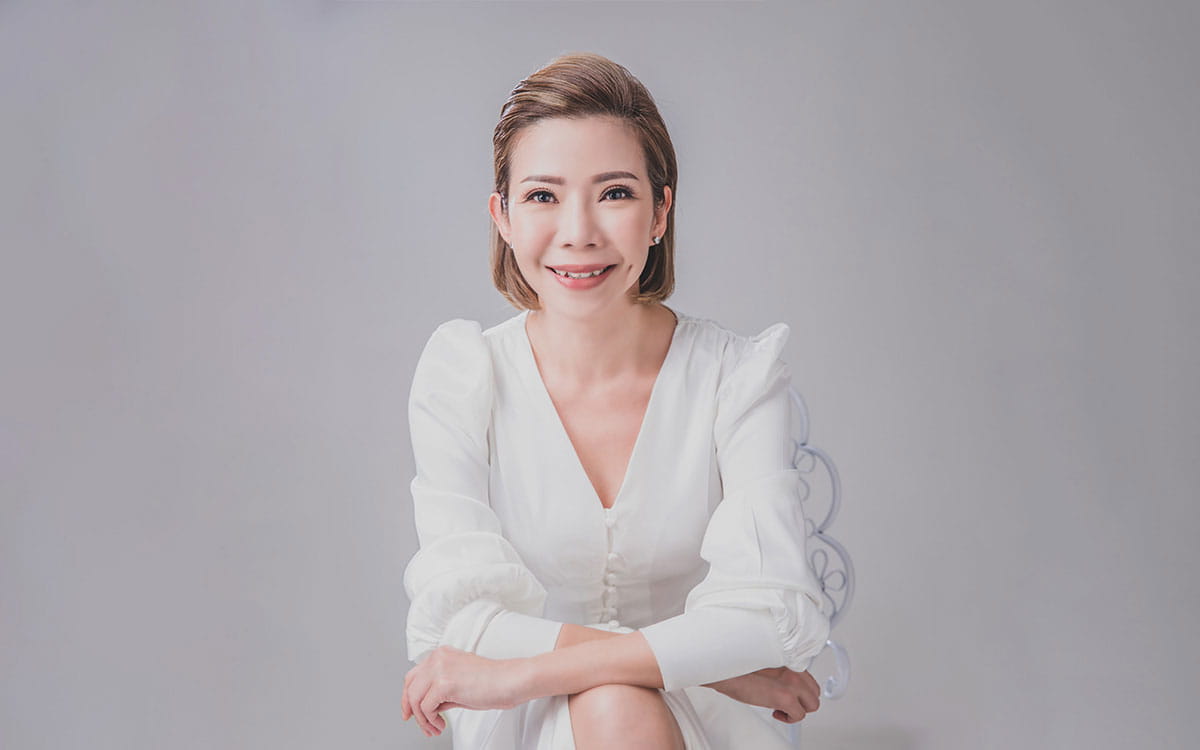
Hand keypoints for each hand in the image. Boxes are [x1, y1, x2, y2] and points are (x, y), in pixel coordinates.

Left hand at [402, 645, 527, 737]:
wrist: (510, 681)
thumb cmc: (493, 681)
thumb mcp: (460, 682)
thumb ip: (441, 689)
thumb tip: (427, 706)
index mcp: (441, 655)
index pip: (413, 675)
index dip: (407, 696)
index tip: (409, 712)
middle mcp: (437, 658)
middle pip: (410, 687)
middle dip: (411, 710)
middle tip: (420, 724)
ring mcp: (439, 669)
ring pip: (415, 699)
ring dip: (423, 719)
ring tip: (435, 727)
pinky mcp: (444, 684)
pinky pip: (426, 708)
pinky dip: (431, 720)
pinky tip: (442, 723)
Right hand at [704, 666, 820, 722]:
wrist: (724, 670)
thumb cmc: (736, 666)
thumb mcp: (762, 662)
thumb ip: (777, 669)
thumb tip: (781, 682)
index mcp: (789, 659)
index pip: (808, 677)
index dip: (800, 689)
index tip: (790, 693)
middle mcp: (794, 669)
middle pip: (814, 691)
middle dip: (802, 700)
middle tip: (787, 703)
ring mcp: (792, 683)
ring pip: (812, 704)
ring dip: (798, 710)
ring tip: (781, 708)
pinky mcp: (786, 697)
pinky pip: (799, 715)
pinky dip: (789, 718)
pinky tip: (775, 712)